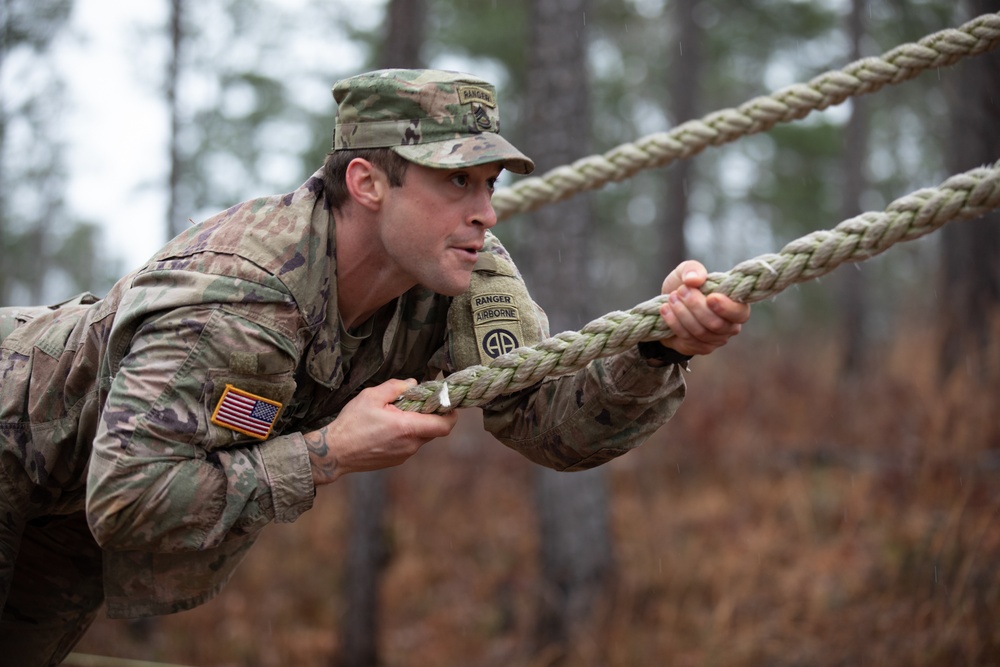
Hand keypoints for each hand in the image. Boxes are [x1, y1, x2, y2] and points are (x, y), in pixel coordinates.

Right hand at [304, 378, 457, 485]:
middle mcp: (410, 445)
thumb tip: (413, 383)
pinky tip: (389, 427)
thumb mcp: (371, 396)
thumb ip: (396, 387)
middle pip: (434, 431)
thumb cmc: (351, 424)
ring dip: (416, 425)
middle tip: (419, 402)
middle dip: (431, 416)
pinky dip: (406, 435)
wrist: (334, 452)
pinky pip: (409, 445)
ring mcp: (403, 455)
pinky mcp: (395, 461)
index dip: (451, 414)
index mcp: (407, 428)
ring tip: (398, 414)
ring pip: (421, 438)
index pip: (444, 426)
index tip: (446, 403)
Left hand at [657, 260, 750, 356]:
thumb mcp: (687, 271)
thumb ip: (692, 269)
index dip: (726, 307)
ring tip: (671, 298)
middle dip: (695, 306)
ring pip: (700, 332)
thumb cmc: (685, 287)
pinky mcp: (700, 348)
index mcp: (735, 305)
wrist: (668, 305)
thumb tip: (694, 279)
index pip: (740, 312)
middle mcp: (730, 325)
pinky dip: (675, 323)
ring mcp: (716, 339)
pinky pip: (688, 339)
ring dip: (682, 314)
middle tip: (680, 291)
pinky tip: (666, 311)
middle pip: (716, 323)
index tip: (710, 297)